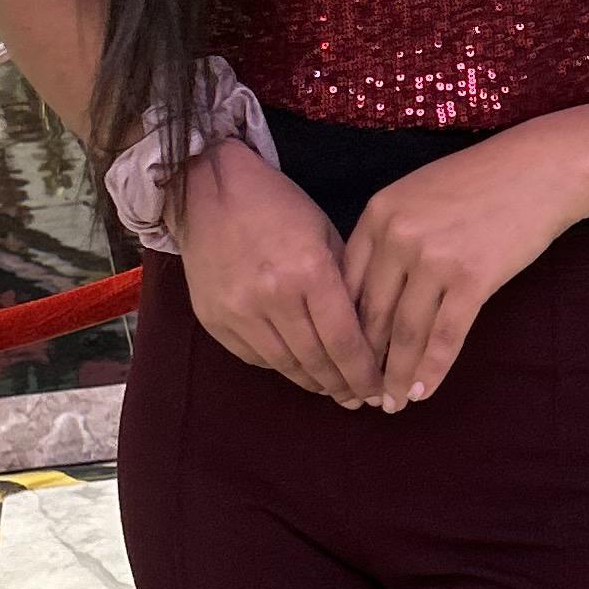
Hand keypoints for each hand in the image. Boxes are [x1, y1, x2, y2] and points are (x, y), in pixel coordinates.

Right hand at [175, 140, 379, 405]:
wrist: (210, 189)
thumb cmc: (278, 207)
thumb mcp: (325, 235)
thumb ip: (346, 285)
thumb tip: (368, 337)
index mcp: (308, 271)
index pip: (344, 341)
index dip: (365, 374)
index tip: (379, 390)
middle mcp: (271, 297)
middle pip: (316, 361)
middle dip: (343, 386)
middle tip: (361, 399)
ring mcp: (237, 312)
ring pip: (285, 366)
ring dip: (314, 383)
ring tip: (334, 390)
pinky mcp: (214, 320)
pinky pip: (256, 358)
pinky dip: (282, 367)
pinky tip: (299, 368)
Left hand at [342, 127, 583, 408]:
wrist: (541, 168)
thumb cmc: (481, 183)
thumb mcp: (418, 196)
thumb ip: (389, 236)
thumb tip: (370, 295)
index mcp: (378, 214)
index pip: (346, 286)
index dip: (342, 330)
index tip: (341, 359)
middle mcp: (398, 236)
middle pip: (370, 315)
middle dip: (363, 362)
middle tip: (359, 394)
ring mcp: (435, 257)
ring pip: (405, 333)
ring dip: (396, 375)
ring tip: (392, 402)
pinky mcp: (473, 278)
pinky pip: (445, 336)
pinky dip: (431, 370)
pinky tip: (423, 391)